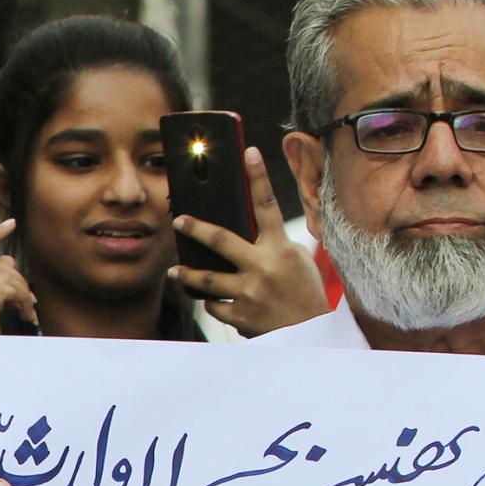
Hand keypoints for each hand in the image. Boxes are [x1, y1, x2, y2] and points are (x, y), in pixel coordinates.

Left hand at [167, 147, 329, 337]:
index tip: (248, 152)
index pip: (268, 205)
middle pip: (220, 241)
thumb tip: (241, 225)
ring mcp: (249, 293)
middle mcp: (263, 268)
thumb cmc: (302, 290)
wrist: (310, 334)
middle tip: (179, 220)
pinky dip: (212, 301)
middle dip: (195, 228)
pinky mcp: (240, 317)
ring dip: (186, 274)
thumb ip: (269, 241)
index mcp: (280, 248)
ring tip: (174, 270)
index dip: (258, 176)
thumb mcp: (294, 258)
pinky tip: (208, 299)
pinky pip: (214, 305)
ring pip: (206, 280)